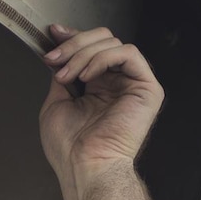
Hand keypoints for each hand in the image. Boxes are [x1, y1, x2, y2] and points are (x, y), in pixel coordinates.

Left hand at [37, 25, 164, 199]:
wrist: (84, 165)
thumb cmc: (69, 147)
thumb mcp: (56, 103)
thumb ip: (63, 76)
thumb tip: (59, 55)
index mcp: (99, 86)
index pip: (92, 48)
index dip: (73, 37)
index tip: (53, 34)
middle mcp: (117, 82)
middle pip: (103, 39)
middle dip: (74, 44)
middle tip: (54, 59)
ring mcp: (133, 84)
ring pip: (112, 43)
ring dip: (82, 54)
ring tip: (66, 75)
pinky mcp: (147, 88)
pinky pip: (128, 53)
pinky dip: (102, 58)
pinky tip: (87, 76)